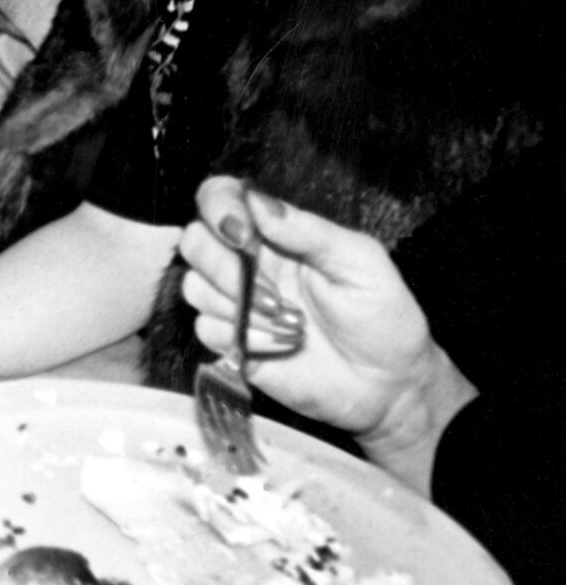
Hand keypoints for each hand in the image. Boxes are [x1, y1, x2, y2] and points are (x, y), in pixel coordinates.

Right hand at [177, 177, 467, 463]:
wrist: (390, 387)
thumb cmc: (384, 318)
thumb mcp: (360, 262)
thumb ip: (308, 229)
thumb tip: (255, 199)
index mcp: (276, 235)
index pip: (220, 197)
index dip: (218, 208)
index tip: (242, 235)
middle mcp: (247, 263)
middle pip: (194, 241)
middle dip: (225, 267)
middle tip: (275, 294)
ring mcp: (236, 304)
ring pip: (194, 287)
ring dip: (242, 308)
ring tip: (290, 324)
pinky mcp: (232, 343)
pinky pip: (207, 329)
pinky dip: (245, 339)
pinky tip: (281, 347)